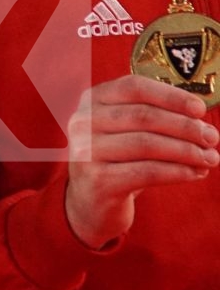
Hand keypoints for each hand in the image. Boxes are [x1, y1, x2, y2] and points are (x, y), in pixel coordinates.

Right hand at [65, 73, 218, 247]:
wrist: (89, 202)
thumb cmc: (116, 160)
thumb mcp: (124, 131)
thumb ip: (153, 118)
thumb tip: (200, 121)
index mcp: (92, 100)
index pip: (134, 87)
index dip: (171, 96)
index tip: (200, 109)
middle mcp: (83, 121)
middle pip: (143, 116)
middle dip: (185, 127)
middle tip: (212, 138)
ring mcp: (87, 151)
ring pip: (147, 144)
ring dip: (186, 151)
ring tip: (209, 158)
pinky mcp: (98, 180)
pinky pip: (147, 172)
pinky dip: (178, 172)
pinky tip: (195, 173)